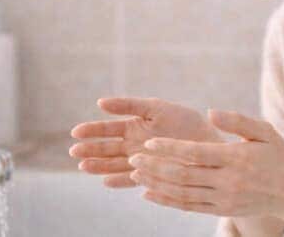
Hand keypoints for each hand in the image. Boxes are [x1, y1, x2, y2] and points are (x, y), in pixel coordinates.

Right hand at [69, 97, 223, 187]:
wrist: (209, 142)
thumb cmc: (185, 121)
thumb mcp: (156, 108)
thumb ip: (129, 105)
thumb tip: (100, 102)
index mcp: (134, 125)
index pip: (108, 129)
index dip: (91, 130)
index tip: (76, 132)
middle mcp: (134, 144)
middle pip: (107, 148)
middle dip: (90, 149)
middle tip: (74, 151)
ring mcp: (141, 160)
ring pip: (114, 164)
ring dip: (98, 165)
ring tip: (83, 166)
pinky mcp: (151, 174)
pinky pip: (131, 179)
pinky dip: (119, 181)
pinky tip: (105, 181)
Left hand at [127, 109, 283, 219]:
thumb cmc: (278, 155)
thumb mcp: (264, 131)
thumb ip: (237, 120)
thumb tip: (211, 111)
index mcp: (235, 158)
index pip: (195, 153)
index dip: (170, 149)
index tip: (149, 143)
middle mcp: (228, 181)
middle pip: (184, 175)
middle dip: (155, 167)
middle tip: (133, 159)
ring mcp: (223, 199)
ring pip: (182, 193)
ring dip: (156, 184)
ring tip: (135, 174)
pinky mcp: (221, 210)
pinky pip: (189, 207)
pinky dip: (167, 201)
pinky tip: (149, 193)